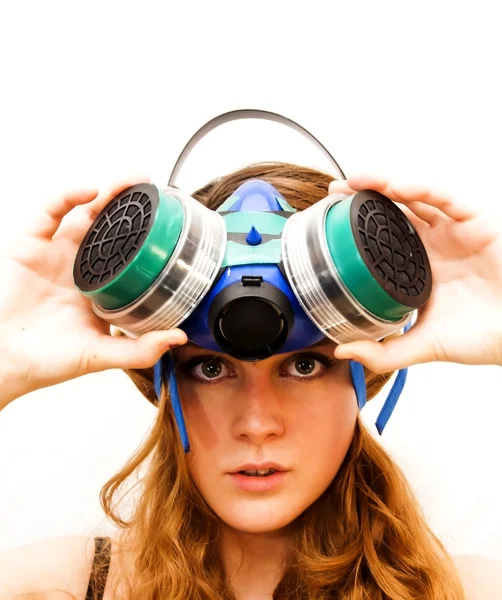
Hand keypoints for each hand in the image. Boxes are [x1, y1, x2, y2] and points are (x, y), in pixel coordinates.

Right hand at [0, 176, 186, 400]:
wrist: (4, 364)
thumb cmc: (46, 361)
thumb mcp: (101, 355)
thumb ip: (139, 350)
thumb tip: (178, 338)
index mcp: (99, 287)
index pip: (126, 252)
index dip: (144, 235)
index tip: (167, 222)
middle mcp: (79, 266)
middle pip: (108, 226)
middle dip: (129, 206)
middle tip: (151, 189)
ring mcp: (55, 254)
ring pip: (83, 213)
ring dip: (107, 194)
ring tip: (130, 182)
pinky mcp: (29, 246)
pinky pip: (48, 213)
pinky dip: (67, 197)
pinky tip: (89, 192)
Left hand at [328, 175, 501, 372]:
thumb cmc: (483, 337)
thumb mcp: (425, 345)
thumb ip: (386, 352)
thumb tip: (343, 352)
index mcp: (418, 268)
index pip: (382, 240)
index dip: (355, 229)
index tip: (327, 222)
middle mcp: (433, 245)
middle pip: (393, 212)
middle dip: (363, 199)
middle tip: (334, 192)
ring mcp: (454, 231)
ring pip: (416, 197)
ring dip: (385, 185)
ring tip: (356, 181)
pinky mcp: (477, 222)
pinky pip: (447, 199)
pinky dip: (423, 190)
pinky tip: (397, 188)